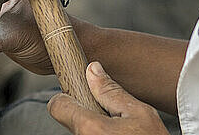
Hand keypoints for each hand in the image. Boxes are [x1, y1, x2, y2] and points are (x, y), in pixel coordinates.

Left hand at [48, 62, 168, 134]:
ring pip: (80, 132)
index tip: (79, 95)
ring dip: (93, 129)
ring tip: (116, 131)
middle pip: (70, 120)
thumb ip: (112, 91)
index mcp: (91, 128)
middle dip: (85, 114)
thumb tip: (93, 70)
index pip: (58, 106)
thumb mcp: (140, 114)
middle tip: (108, 117)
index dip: (68, 97)